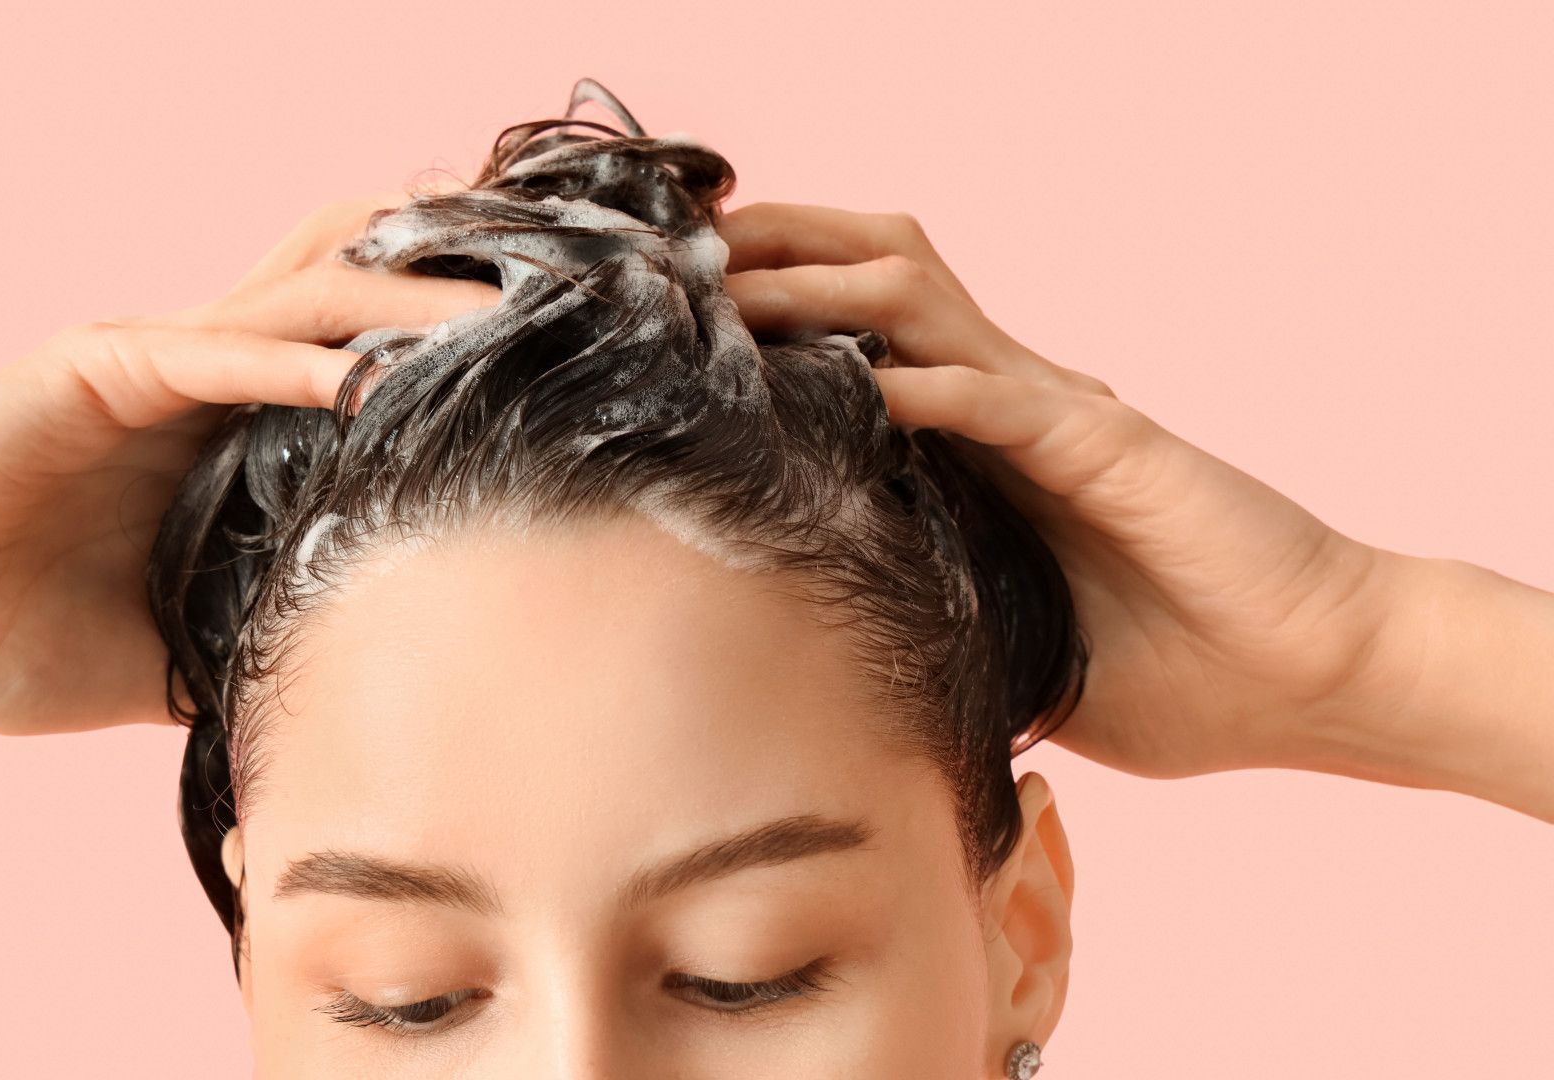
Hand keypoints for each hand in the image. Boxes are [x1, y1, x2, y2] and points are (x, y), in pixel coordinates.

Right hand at [0, 193, 497, 735]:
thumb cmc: (1, 643)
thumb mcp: (165, 658)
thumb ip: (249, 653)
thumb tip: (348, 717)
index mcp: (219, 441)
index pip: (352, 377)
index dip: (442, 367)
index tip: (548, 386)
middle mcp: (196, 383)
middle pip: (345, 312)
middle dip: (445, 302)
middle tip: (555, 309)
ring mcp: (146, 364)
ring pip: (295, 306)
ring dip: (394, 304)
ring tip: (495, 310)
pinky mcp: (91, 367)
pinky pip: (208, 349)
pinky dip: (291, 358)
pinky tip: (368, 373)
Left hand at [718, 202, 1402, 778]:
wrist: (1314, 680)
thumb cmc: (1189, 681)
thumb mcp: (1026, 665)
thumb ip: (951, 642)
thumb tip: (856, 692)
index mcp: (989, 457)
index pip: (870, 353)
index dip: (785, 322)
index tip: (696, 330)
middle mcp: (1017, 413)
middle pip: (884, 292)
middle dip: (788, 259)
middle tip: (694, 263)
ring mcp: (1062, 420)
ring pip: (927, 312)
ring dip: (830, 290)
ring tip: (741, 288)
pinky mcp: (1112, 448)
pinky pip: (1003, 401)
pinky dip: (930, 390)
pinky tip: (862, 390)